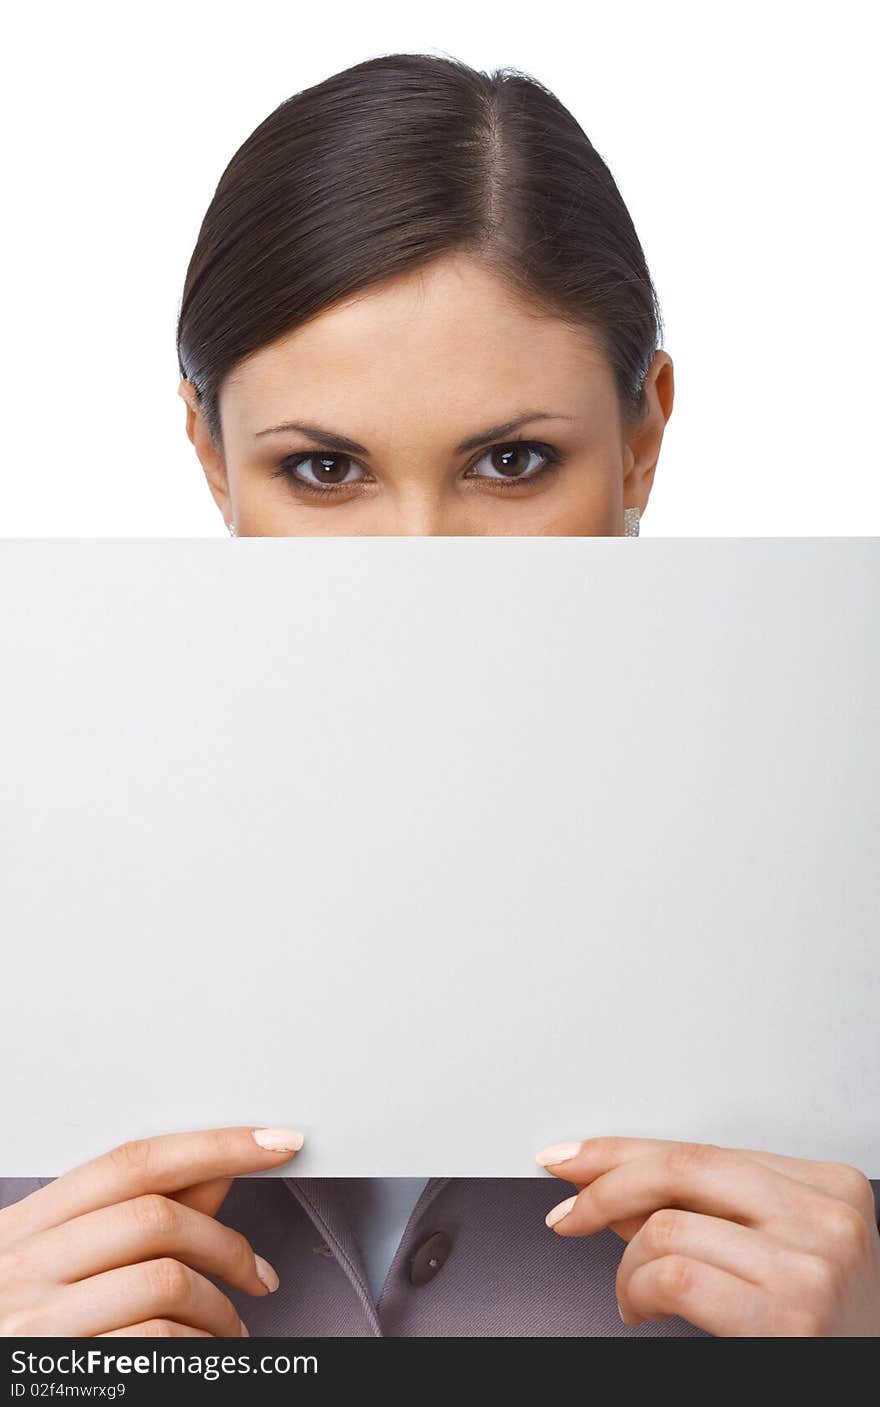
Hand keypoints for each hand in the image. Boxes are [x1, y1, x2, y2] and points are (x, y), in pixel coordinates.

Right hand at [0, 1124, 304, 1336]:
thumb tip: (221, 1167)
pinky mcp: (65, 1375)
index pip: (133, 1162)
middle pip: (156, 1218)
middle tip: (257, 1275)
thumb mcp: (65, 1263)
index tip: (274, 1143)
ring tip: (229, 1331)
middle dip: (227, 1246)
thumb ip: (141, 1216)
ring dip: (220, 1309)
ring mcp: (38, 1323)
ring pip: (166, 1283)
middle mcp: (25, 1266)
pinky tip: (202, 1355)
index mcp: (28, 1225)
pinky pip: (158, 1343)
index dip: (214, 1146)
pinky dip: (199, 1349)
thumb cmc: (29, 1334)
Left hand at [534, 1135, 879, 1335]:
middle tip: (568, 1214)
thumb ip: (703, 1214)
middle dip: (605, 1188)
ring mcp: (813, 1263)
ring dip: (627, 1267)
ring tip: (634, 1295)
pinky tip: (641, 1310)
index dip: (625, 1152)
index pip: (703, 1151)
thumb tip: (613, 1186)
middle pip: (682, 1169)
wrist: (861, 1396)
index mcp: (830, 1187)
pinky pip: (674, 1277)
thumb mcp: (773, 1254)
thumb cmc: (821, 1333)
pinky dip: (637, 1292)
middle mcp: (828, 1216)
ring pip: (666, 1228)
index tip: (574, 1159)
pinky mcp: (790, 1314)